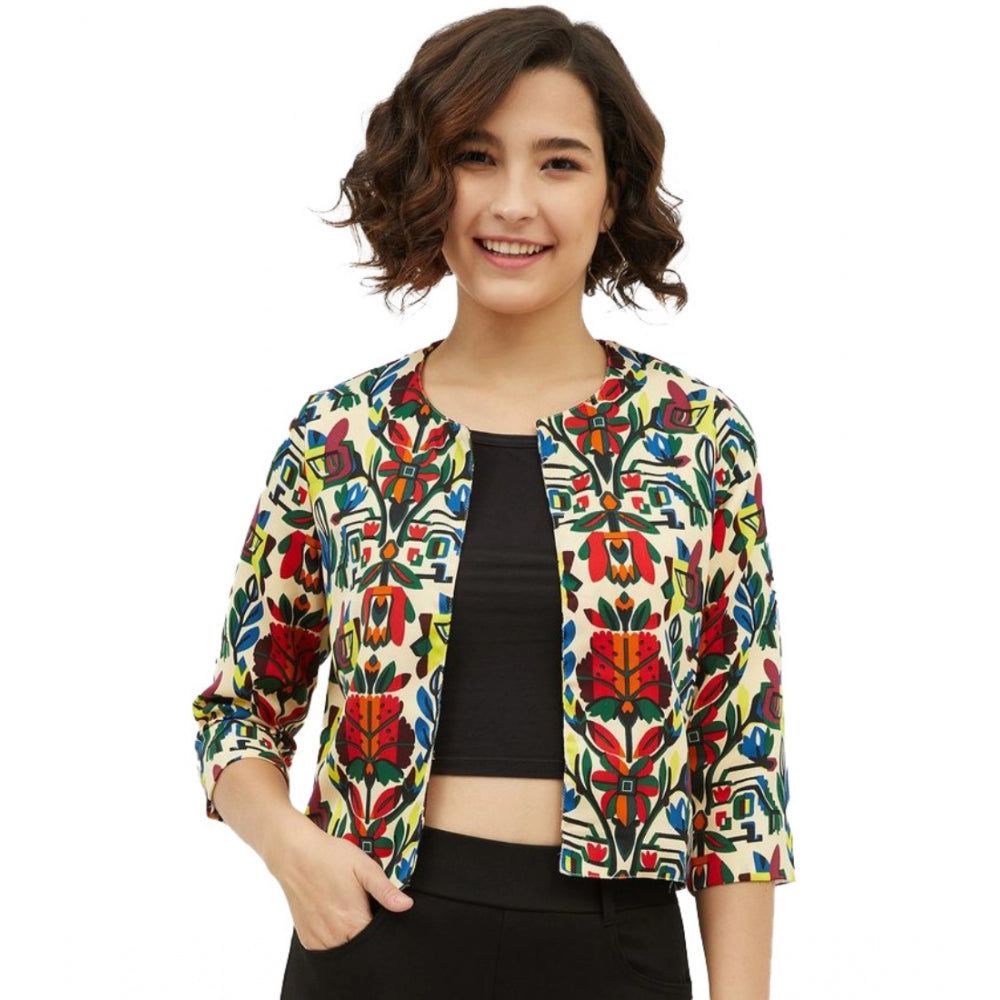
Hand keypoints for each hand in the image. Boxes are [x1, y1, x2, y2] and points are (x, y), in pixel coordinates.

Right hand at [265, 812, 414, 950]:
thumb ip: (385, 890)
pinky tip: (336, 921)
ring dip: (350, 940)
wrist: (295, 854)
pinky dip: (334, 942)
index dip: (384, 933)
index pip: (376, 943)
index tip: (382, 916)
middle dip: (368, 937)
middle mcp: (334, 936)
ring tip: (349, 914)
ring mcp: (318, 940)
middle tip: (365, 910)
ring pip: (343, 952)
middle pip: (360, 949)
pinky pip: (326, 951)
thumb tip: (407, 906)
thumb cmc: (331, 857)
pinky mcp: (306, 939)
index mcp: (353, 921)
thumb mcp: (364, 867)